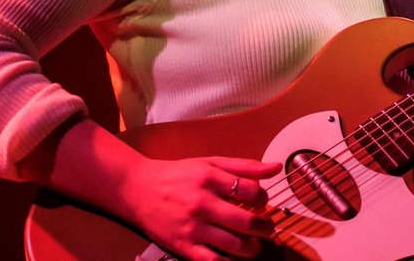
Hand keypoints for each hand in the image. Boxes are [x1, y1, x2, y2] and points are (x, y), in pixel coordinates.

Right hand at [123, 156, 280, 260]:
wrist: (137, 189)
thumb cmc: (177, 175)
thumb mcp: (210, 163)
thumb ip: (244, 166)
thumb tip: (276, 167)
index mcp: (210, 178)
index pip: (251, 191)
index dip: (263, 198)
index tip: (261, 202)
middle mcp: (202, 203)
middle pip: (247, 222)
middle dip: (264, 228)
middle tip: (267, 229)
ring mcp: (192, 227)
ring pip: (234, 245)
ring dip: (251, 249)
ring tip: (253, 246)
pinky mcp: (182, 246)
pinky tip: (233, 257)